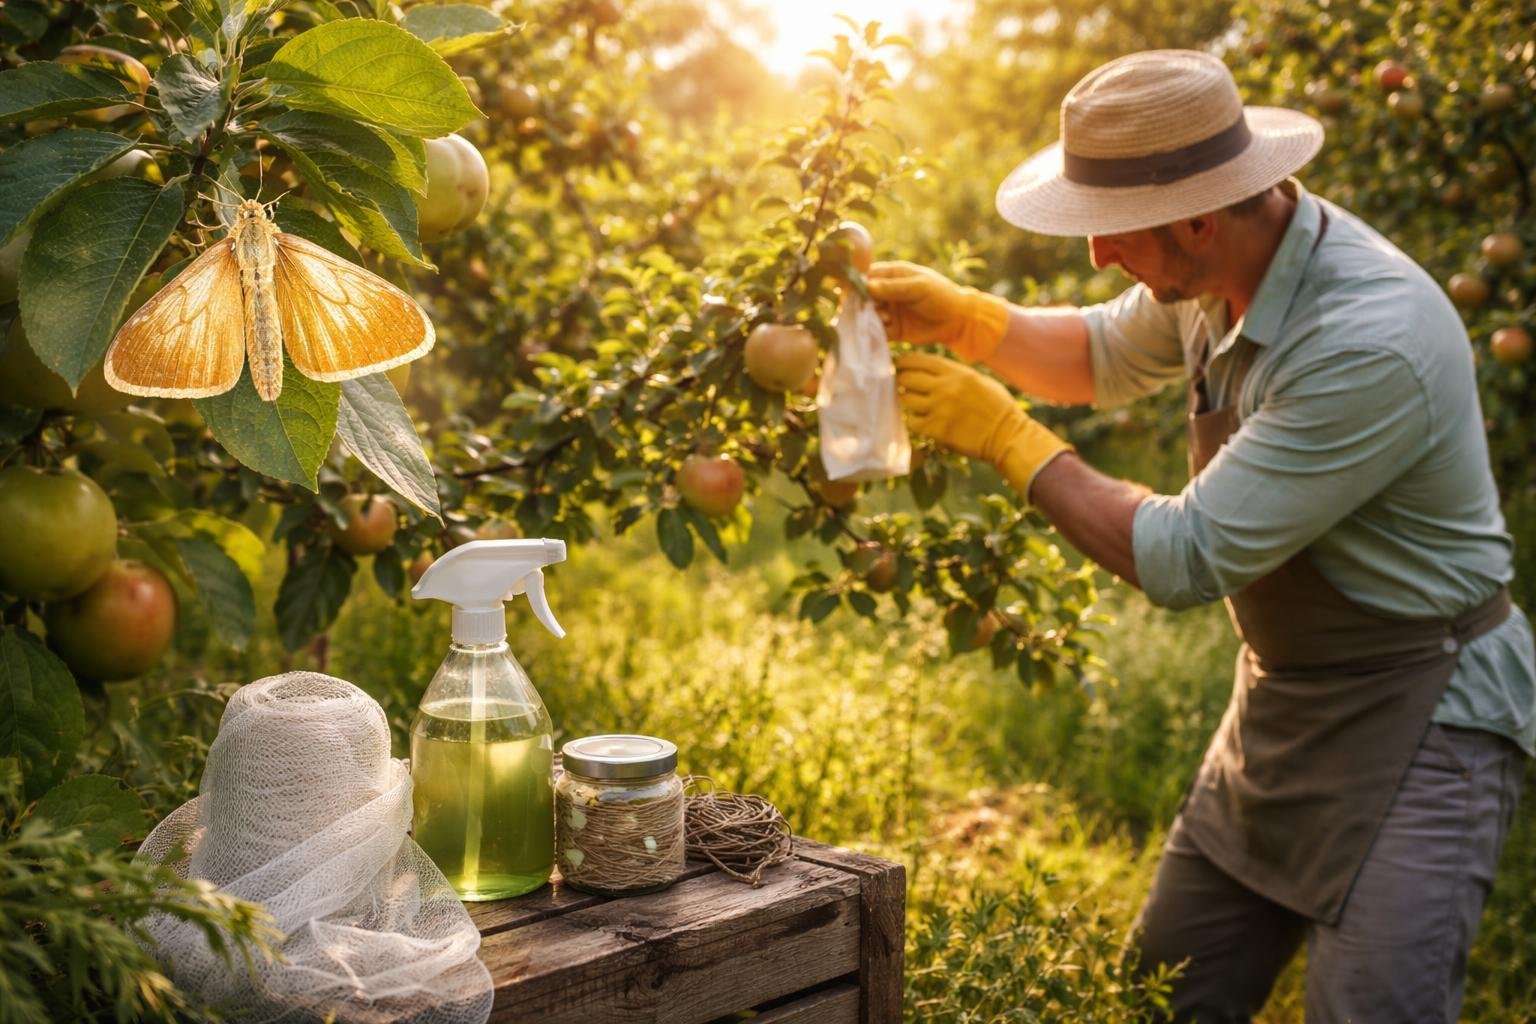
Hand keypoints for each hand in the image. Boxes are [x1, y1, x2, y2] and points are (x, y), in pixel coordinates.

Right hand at [868, 261, 1009, 362]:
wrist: (959, 321)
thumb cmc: (942, 296)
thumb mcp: (919, 287)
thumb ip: (894, 288)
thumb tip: (867, 287)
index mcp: (893, 275)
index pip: (868, 276)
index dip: (858, 284)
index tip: (852, 294)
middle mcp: (887, 293)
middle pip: (864, 297)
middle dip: (861, 304)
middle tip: (865, 310)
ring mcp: (889, 312)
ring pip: (869, 315)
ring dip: (868, 319)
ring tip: (883, 320)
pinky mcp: (893, 330)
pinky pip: (878, 332)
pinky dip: (874, 334)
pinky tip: (877, 333)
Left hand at [896, 352, 1071, 498]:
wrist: (1007, 435)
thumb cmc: (997, 407)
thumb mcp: (979, 380)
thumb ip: (955, 374)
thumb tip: (931, 371)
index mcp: (956, 372)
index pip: (919, 360)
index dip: (905, 361)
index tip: (900, 364)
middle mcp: (944, 388)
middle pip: (907, 378)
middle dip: (902, 380)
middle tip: (902, 385)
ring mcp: (938, 409)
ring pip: (906, 400)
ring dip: (908, 401)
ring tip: (915, 404)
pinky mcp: (936, 430)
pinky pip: (912, 422)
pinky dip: (914, 421)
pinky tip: (922, 421)